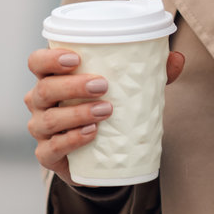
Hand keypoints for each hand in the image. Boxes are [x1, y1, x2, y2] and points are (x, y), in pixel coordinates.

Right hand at [25, 47, 185, 185]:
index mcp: (51, 78)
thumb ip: (149, 73)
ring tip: (106, 110)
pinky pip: (51, 148)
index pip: (36, 63)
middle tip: (103, 85)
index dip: (50, 58)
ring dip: (76, 113)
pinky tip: (92, 133)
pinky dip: (72, 140)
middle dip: (72, 86)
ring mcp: (40, 129)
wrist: (98, 155)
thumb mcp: (124, 89)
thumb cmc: (105, 109)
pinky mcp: (47, 155)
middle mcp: (39, 102)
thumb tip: (176, 58)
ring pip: (48, 120)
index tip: (76, 58)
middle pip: (43, 89)